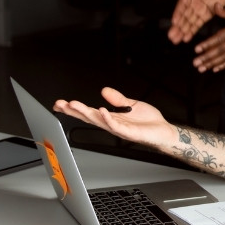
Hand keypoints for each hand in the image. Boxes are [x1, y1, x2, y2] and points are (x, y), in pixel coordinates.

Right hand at [52, 87, 177, 149]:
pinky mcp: (129, 132)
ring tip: (74, 105)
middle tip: (61, 104)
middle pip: (89, 117)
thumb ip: (117, 99)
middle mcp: (113, 124)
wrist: (164, 131)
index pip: (90, 112)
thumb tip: (104, 91)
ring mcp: (120, 129)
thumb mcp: (131, 104)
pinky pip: (116, 126)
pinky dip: (108, 119)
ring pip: (99, 121)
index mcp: (112, 117)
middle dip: (74, 111)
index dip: (76, 108)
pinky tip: (102, 111)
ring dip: (86, 113)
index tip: (62, 103)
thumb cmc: (148, 122)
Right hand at [168, 0, 224, 43]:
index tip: (174, 22)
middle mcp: (192, 2)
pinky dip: (192, 30)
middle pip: (183, 16)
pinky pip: (198, 23)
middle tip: (171, 37)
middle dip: (177, 27)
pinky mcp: (207, 13)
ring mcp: (199, 9)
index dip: (178, 13)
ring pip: (189, 22)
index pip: (182, 4)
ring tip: (176, 41)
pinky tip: (187, 38)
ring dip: (183, 31)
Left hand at [191, 0, 224, 72]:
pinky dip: (224, 65)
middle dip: (208, 58)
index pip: (220, 38)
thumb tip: (215, 7)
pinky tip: (215, 69)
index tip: (197, 49)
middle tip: (196, 63)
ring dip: (213, 63)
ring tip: (202, 68)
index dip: (208, 44)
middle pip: (222, 50)